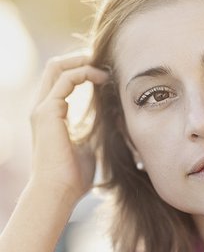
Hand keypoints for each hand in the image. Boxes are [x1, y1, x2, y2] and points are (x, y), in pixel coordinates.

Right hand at [29, 52, 108, 201]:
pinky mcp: (47, 111)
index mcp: (50, 115)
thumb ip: (94, 129)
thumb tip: (112, 118)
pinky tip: (102, 77)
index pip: (61, 80)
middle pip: (54, 68)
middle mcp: (42, 108)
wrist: (58, 192)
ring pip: (57, 68)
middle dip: (79, 59)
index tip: (105, 73)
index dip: (81, 70)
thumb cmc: (73, 176)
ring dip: (83, 62)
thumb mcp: (89, 146)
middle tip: (103, 60)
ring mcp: (42, 108)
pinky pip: (65, 79)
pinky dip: (84, 73)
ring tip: (105, 68)